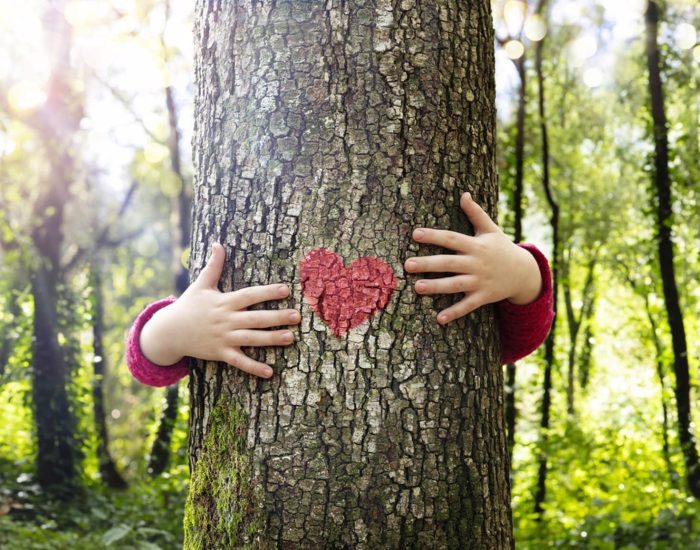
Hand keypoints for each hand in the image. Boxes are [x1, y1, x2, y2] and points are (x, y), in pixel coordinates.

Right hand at [139, 242, 299, 377]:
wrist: (168, 332)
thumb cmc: (188, 305)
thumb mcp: (201, 285)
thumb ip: (213, 266)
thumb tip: (218, 244)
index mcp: (224, 302)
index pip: (249, 295)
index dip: (267, 292)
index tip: (286, 289)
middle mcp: (226, 320)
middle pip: (255, 318)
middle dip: (277, 317)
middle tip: (297, 316)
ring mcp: (223, 338)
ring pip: (252, 339)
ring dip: (271, 339)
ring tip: (291, 337)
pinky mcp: (220, 353)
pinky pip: (239, 362)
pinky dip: (254, 368)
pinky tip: (270, 372)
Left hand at [404, 192, 542, 323]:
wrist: (525, 272)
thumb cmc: (502, 248)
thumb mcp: (491, 230)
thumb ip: (476, 213)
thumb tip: (464, 194)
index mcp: (476, 245)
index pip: (452, 238)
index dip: (434, 236)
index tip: (415, 233)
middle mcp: (477, 263)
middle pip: (449, 263)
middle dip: (428, 264)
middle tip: (407, 265)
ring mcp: (480, 281)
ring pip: (456, 285)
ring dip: (436, 287)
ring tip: (416, 288)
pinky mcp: (484, 296)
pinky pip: (468, 305)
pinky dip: (454, 312)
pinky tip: (438, 318)